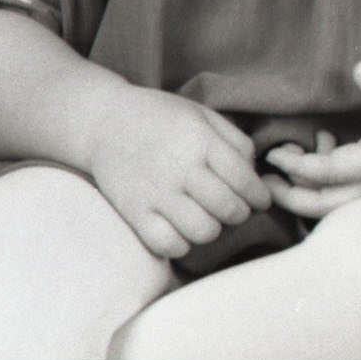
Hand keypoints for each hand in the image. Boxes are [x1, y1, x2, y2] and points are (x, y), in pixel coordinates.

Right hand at [73, 84, 269, 259]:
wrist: (101, 121)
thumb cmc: (158, 117)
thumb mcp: (201, 114)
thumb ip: (236, 141)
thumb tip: (256, 178)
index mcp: (200, 140)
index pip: (246, 182)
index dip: (259, 197)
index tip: (258, 200)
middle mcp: (180, 167)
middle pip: (230, 210)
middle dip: (239, 213)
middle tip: (231, 208)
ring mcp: (155, 192)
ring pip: (204, 232)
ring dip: (212, 228)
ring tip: (205, 217)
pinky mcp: (134, 211)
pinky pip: (169, 245)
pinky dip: (181, 243)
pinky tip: (179, 229)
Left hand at [265, 62, 360, 215]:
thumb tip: (358, 68)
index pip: (327, 174)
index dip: (294, 167)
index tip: (273, 153)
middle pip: (321, 206)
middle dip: (287, 197)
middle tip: (262, 181)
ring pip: (334, 206)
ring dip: (307, 188)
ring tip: (290, 159)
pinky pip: (351, 198)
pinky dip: (332, 181)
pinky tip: (330, 146)